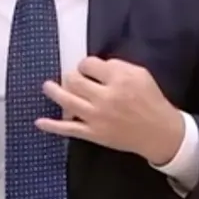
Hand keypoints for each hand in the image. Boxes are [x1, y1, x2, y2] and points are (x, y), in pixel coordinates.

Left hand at [36, 56, 185, 164]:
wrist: (159, 132)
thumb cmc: (150, 100)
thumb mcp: (140, 74)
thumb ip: (117, 66)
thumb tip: (94, 67)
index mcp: (119, 79)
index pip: (89, 64)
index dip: (86, 65)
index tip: (88, 69)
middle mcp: (105, 97)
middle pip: (74, 80)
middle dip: (71, 76)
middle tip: (73, 79)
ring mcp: (96, 117)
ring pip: (67, 101)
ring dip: (54, 92)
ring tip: (47, 86)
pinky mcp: (93, 133)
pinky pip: (68, 129)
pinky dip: (52, 126)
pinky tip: (39, 122)